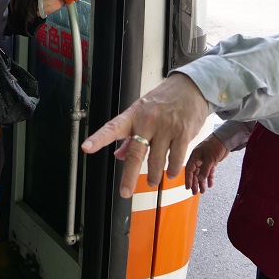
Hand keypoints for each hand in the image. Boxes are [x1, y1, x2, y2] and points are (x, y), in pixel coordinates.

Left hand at [81, 72, 209, 197]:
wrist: (192, 87)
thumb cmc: (164, 99)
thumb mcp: (142, 112)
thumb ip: (130, 136)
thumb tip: (118, 156)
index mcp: (133, 115)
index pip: (112, 128)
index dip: (98, 139)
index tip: (86, 147)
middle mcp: (148, 121)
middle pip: (135, 153)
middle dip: (129, 176)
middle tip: (125, 191)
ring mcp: (166, 127)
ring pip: (156, 161)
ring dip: (154, 176)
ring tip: (152, 181)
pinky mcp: (183, 133)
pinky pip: (175, 159)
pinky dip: (172, 170)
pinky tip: (170, 172)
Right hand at [185, 133, 228, 194]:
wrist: (226, 139)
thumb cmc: (215, 145)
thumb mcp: (210, 158)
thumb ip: (205, 169)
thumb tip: (200, 179)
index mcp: (194, 156)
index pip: (189, 170)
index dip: (188, 179)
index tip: (188, 187)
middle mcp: (198, 159)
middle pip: (195, 173)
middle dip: (195, 183)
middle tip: (195, 192)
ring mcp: (204, 160)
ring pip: (202, 174)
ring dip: (202, 182)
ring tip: (202, 191)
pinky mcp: (211, 161)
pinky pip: (209, 172)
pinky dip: (209, 178)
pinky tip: (210, 184)